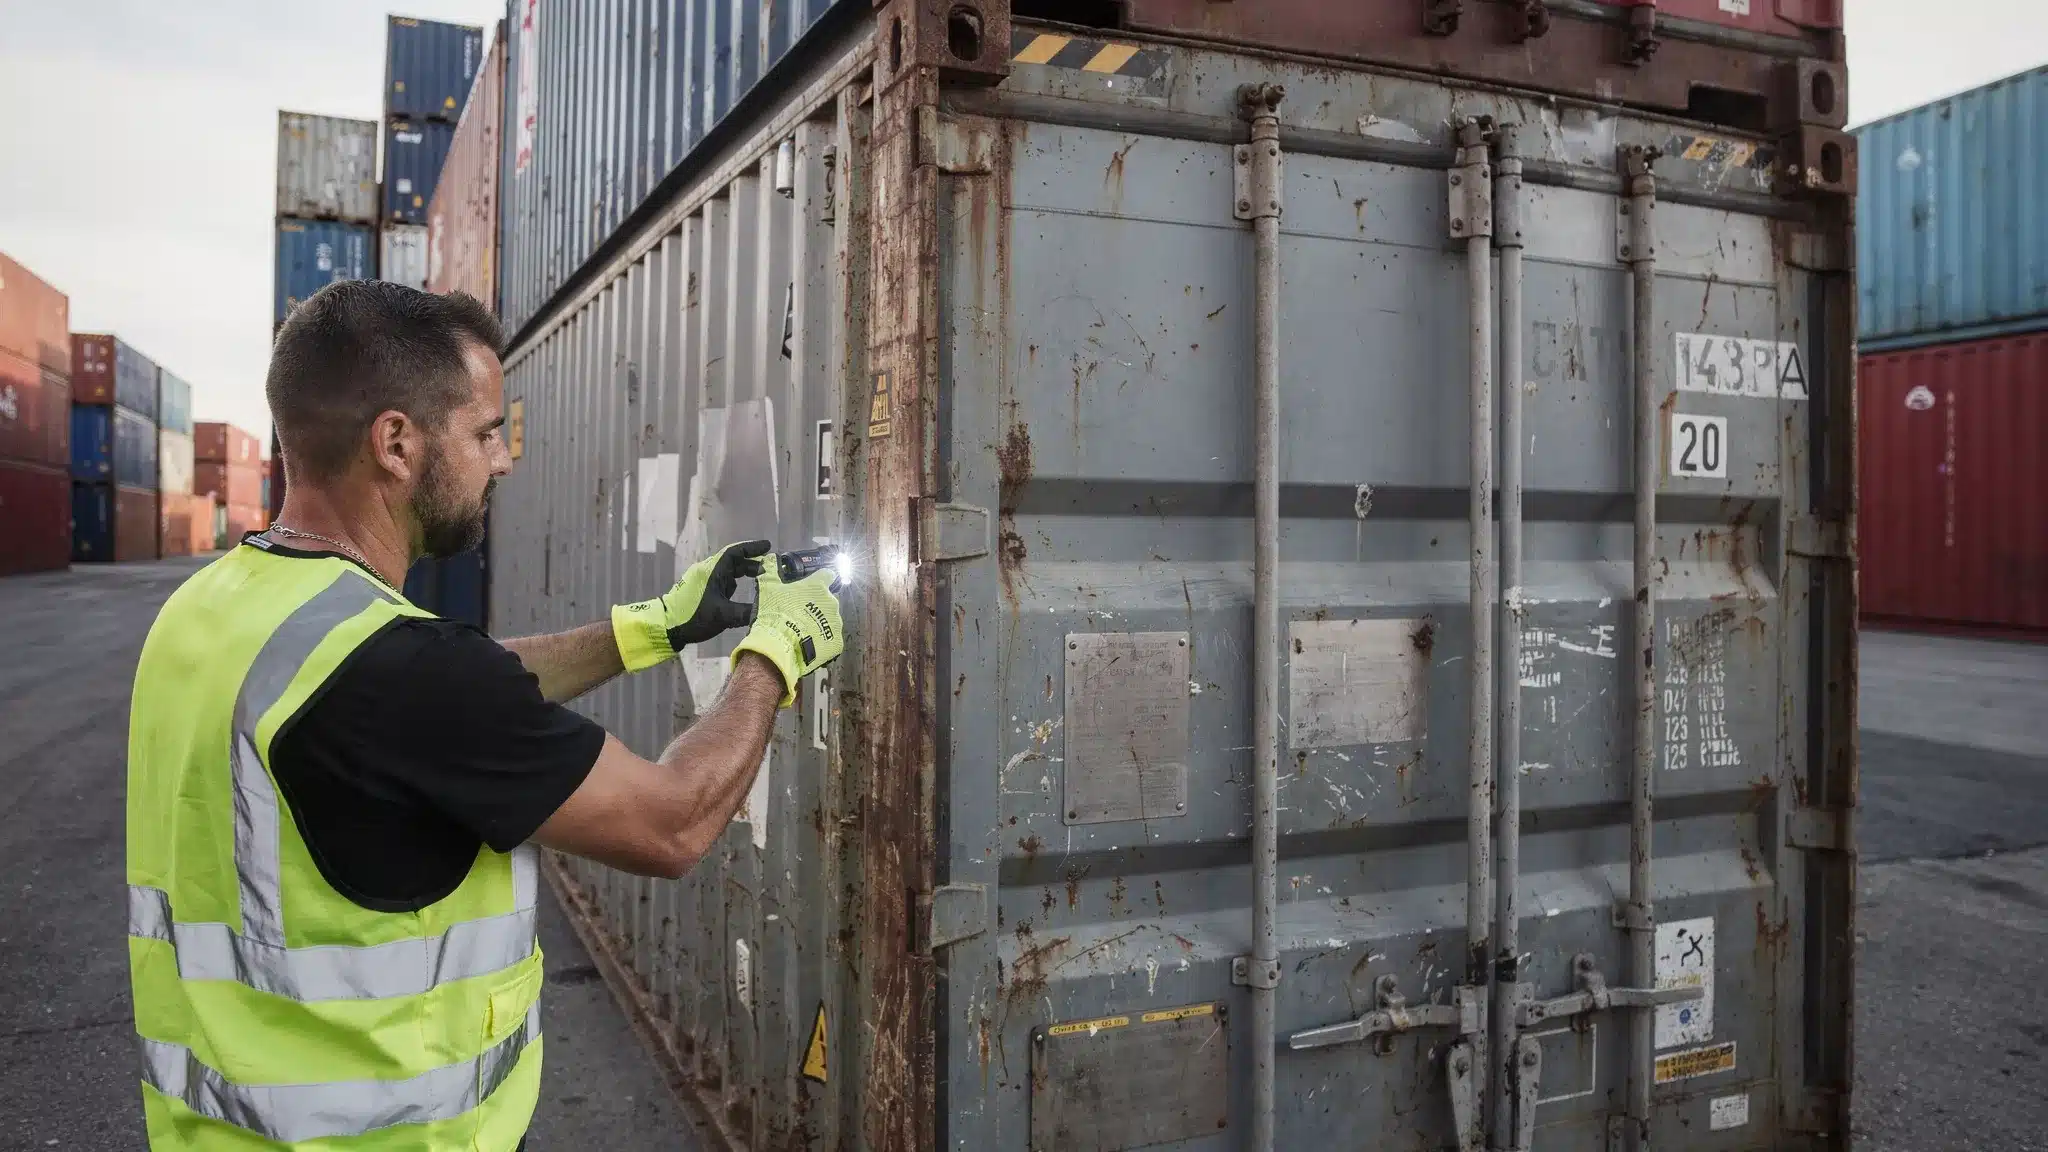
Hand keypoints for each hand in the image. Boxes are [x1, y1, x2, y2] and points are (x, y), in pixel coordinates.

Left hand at [611, 540, 770, 671]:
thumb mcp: (723, 616)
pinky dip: (736, 582)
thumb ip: (746, 612)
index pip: (735, 553)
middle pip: (733, 561)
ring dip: (744, 573)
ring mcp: (703, 581)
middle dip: (752, 562)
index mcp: (712, 571)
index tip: (768, 546)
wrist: (666, 626)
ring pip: (728, 571)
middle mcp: (708, 572)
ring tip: (761, 578)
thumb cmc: (692, 616)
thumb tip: (766, 611)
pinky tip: (744, 591)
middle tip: (770, 567)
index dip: (752, 548)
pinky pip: (723, 581)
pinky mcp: (701, 590)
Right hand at [730, 564, 843, 706]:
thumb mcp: (768, 588)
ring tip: (803, 632)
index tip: (813, 585)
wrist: (780, 646)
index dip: (821, 578)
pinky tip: (809, 644)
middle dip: (817, 605)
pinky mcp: (837, 642)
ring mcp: (836, 623)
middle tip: (799, 614)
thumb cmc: (775, 613)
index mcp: (818, 586)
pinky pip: (831, 639)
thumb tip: (769, 558)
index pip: (828, 574)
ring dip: (820, 623)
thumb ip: (770, 571)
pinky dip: (822, 642)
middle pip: (827, 600)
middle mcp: (831, 602)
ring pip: (830, 620)